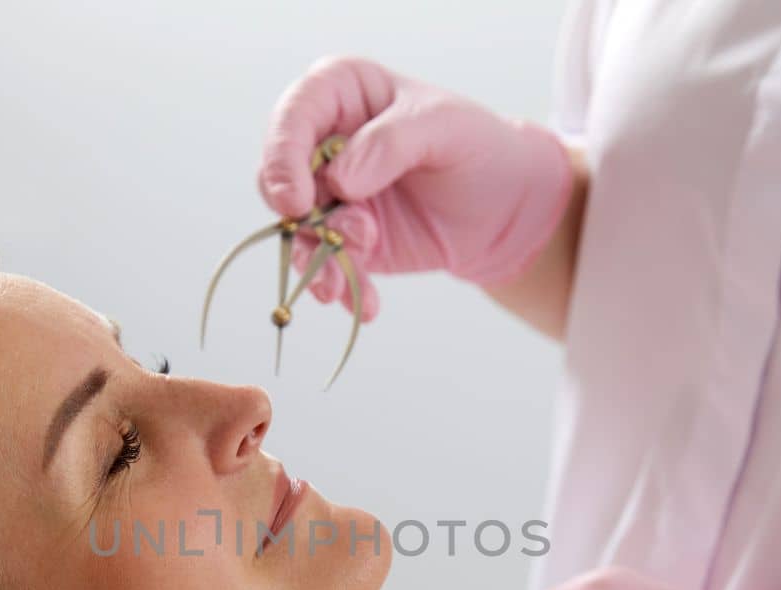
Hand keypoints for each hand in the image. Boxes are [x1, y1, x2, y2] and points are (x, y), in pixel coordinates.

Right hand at [258, 54, 574, 321]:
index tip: (295, 201)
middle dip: (301, 218)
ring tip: (344, 285)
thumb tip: (341, 179)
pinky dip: (341, 288)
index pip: (294, 115)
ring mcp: (329, 194)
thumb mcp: (445, 128)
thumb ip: (391, 143)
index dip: (282, 157)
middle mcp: (323, 142)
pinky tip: (365, 305)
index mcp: (341, 93)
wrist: (502, 205)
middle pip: (278, 178)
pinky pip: (325, 265)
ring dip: (317, 261)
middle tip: (346, 238)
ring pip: (297, 229)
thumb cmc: (475, 147)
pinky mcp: (341, 238)